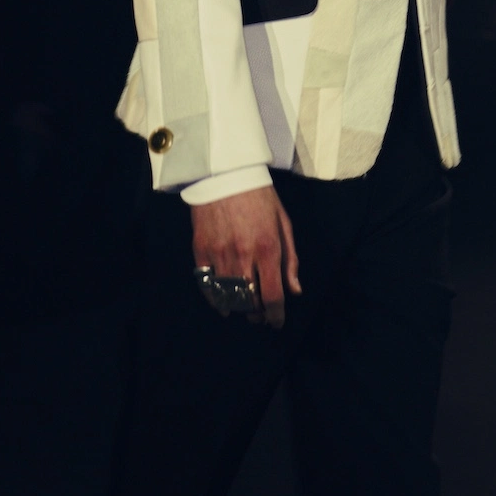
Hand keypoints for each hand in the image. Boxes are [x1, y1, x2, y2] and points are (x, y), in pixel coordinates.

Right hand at [190, 185, 300, 327]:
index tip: (276, 322)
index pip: (272, 296)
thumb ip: (290, 259)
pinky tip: (223, 304)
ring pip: (228, 297)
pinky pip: (207, 285)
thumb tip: (294, 290)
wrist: (226, 174)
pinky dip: (215, 299)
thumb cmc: (260, 197)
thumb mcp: (283, 223)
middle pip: (249, 302)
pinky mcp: (201, 251)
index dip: (275, 316)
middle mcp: (243, 255)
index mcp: (268, 248)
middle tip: (260, 315)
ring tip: (245, 308)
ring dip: (238, 308)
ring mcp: (220, 254)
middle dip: (257, 314)